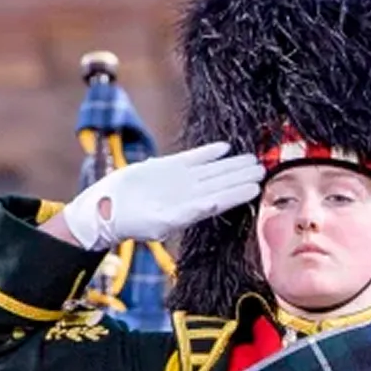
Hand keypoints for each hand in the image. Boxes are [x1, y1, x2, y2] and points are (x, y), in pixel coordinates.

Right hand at [61, 140, 263, 248]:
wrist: (107, 209)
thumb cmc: (132, 223)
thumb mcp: (160, 222)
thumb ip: (187, 214)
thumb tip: (211, 206)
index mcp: (192, 210)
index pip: (222, 200)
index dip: (239, 193)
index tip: (257, 187)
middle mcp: (191, 194)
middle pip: (222, 183)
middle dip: (242, 176)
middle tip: (263, 167)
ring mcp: (181, 180)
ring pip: (212, 170)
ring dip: (231, 164)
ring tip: (251, 158)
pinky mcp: (168, 167)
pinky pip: (193, 158)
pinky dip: (208, 153)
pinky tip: (224, 147)